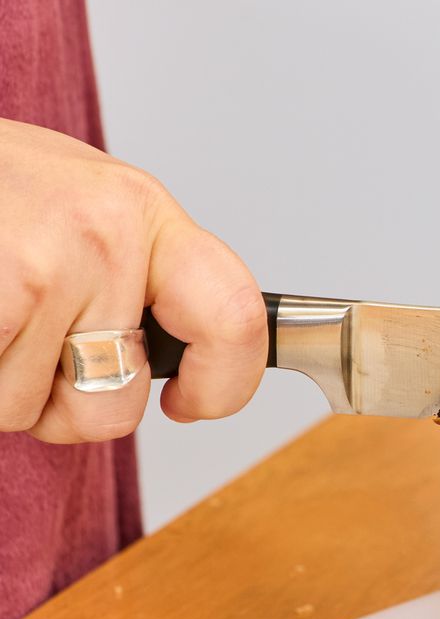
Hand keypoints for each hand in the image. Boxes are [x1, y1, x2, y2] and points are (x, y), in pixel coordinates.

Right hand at [0, 119, 264, 443]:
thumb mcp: (75, 208)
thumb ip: (131, 278)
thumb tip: (180, 365)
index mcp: (141, 212)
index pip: (236, 317)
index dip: (224, 384)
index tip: (190, 402)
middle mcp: (101, 236)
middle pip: (116, 403)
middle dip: (63, 407)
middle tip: (24, 350)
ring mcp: (38, 266)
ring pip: (29, 410)